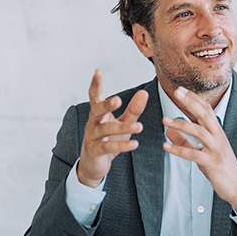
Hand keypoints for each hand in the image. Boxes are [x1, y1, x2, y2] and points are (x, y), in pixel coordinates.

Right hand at [75, 69, 150, 187]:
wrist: (94, 164)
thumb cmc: (108, 139)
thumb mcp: (123, 123)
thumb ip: (133, 110)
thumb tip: (144, 93)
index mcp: (98, 113)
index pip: (95, 96)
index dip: (96, 84)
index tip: (98, 71)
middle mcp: (93, 122)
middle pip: (97, 110)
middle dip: (107, 105)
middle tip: (118, 100)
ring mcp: (92, 137)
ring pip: (106, 130)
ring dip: (123, 128)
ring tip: (140, 128)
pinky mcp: (95, 151)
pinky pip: (108, 147)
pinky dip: (121, 146)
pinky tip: (134, 144)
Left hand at [161, 86, 236, 213]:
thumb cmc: (220, 168)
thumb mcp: (202, 152)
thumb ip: (185, 141)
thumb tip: (168, 131)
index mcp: (217, 132)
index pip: (206, 109)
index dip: (194, 98)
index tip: (180, 89)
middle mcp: (218, 137)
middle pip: (204, 114)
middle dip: (190, 102)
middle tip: (176, 92)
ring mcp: (216, 149)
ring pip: (199, 132)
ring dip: (181, 124)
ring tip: (164, 120)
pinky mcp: (212, 163)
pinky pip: (194, 154)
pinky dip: (179, 149)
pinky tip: (166, 146)